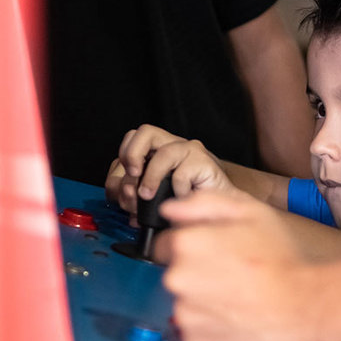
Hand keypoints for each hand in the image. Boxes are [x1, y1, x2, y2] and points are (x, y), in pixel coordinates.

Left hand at [106, 124, 230, 217]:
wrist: (222, 207)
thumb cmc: (187, 201)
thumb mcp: (153, 199)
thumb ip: (135, 197)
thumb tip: (125, 199)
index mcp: (156, 151)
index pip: (130, 144)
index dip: (118, 167)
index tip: (119, 189)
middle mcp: (172, 146)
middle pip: (144, 132)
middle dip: (131, 154)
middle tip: (132, 177)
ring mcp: (190, 151)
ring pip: (164, 151)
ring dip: (151, 177)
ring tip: (148, 196)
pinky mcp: (204, 162)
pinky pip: (183, 172)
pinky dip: (177, 189)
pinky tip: (180, 197)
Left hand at [160, 189, 319, 340]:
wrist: (307, 308)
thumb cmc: (282, 260)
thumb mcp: (251, 213)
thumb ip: (203, 203)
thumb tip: (168, 210)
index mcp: (186, 244)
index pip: (166, 246)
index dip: (194, 248)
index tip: (218, 256)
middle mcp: (177, 280)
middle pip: (178, 277)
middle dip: (199, 277)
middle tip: (236, 280)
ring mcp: (185, 317)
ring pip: (188, 308)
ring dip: (206, 306)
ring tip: (241, 303)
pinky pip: (197, 337)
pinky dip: (213, 334)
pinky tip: (239, 324)